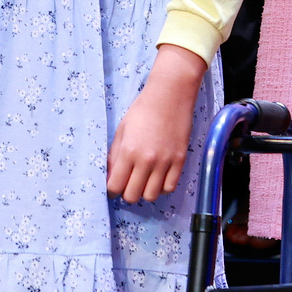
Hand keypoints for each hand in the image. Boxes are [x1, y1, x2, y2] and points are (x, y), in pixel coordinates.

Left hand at [106, 45, 206, 203]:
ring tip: (143, 180)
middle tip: (128, 183)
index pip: (115, 186)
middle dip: (127, 193)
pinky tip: (158, 177)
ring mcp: (165, 162)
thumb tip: (110, 176)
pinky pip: (170, 187)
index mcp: (128, 151)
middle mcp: (147, 160)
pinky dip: (162, 187)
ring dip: (144, 192)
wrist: (170, 96)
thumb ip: (115, 155)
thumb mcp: (122, 130)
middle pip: (132, 195)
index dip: (111, 190)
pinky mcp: (180, 161)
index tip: (113, 187)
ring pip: (152, 195)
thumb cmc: (142, 110)